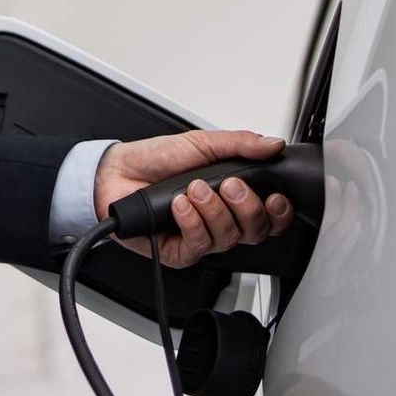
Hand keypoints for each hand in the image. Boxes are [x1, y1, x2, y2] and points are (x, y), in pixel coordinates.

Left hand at [93, 130, 294, 268]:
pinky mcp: (179, 252)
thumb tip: (273, 145)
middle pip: (255, 232)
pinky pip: (198, 246)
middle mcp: (219, 220)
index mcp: (231, 197)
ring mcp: (200, 237)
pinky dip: (191, 222)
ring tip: (193, 189)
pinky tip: (179, 205)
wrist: (116, 172)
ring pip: (227, 238)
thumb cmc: (156, 159)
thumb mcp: (201, 143)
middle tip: (229, 185)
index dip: (279, 213)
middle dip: (246, 207)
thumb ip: (240, 144)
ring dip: (213, 210)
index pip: (269, 216)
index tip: (275, 198)